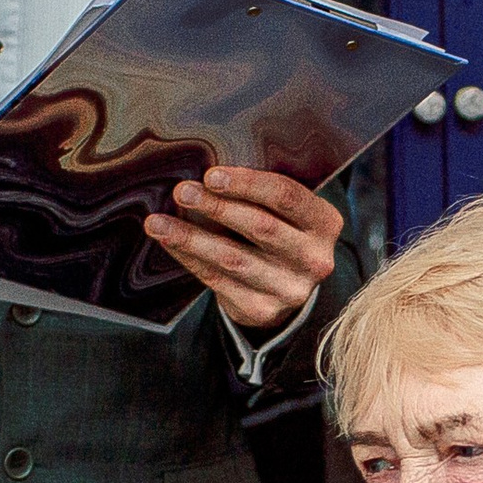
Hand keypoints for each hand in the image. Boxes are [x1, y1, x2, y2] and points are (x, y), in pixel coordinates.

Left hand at [144, 168, 343, 331]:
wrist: (286, 288)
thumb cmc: (280, 232)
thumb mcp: (287, 211)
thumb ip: (262, 193)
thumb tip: (206, 172)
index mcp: (325, 224)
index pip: (286, 197)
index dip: (247, 184)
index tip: (211, 175)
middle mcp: (314, 259)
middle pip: (260, 227)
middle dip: (216, 207)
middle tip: (182, 192)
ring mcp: (290, 289)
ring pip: (234, 259)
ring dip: (191, 238)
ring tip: (157, 222)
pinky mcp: (263, 309)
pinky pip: (218, 280)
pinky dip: (190, 259)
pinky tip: (169, 243)